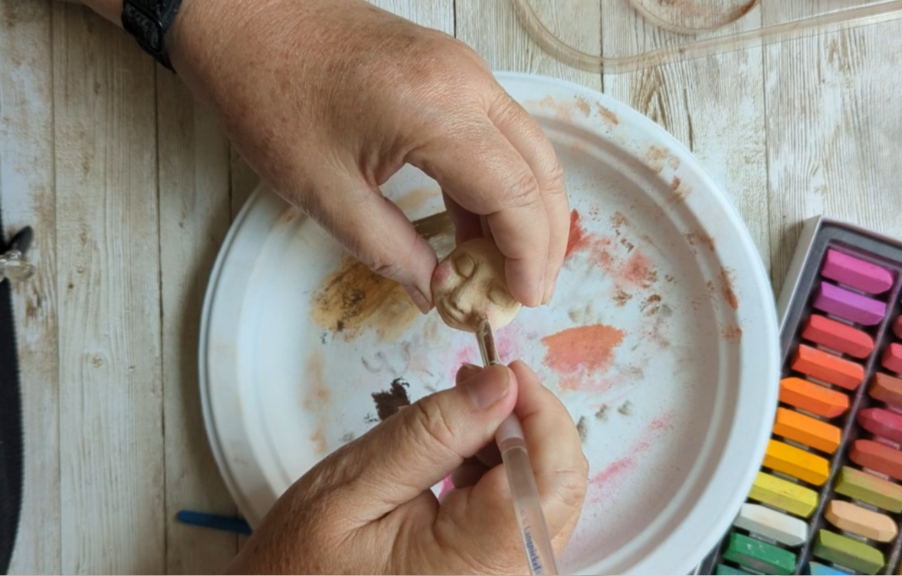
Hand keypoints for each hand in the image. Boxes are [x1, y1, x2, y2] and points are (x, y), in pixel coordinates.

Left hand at [164, 0, 568, 309]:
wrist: (242, 18)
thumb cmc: (268, 93)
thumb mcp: (322, 191)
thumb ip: (388, 249)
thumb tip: (432, 291)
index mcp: (435, 111)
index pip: (515, 194)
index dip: (526, 255)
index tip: (518, 298)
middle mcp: (466, 82)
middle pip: (539, 170)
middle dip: (542, 238)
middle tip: (523, 291)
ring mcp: (464, 69)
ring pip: (528, 149)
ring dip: (525, 211)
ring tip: (502, 267)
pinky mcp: (451, 70)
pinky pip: (498, 132)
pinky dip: (500, 181)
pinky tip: (475, 225)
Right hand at [226, 361, 587, 573]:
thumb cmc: (299, 564)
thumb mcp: (352, 486)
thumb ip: (431, 434)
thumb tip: (500, 384)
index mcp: (479, 562)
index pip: (550, 474)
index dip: (539, 411)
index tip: (503, 368)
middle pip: (559, 485)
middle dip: (528, 421)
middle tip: (480, 381)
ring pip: (544, 495)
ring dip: (513, 443)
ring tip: (461, 412)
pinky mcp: (492, 574)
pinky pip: (521, 515)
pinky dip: (500, 472)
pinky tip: (461, 453)